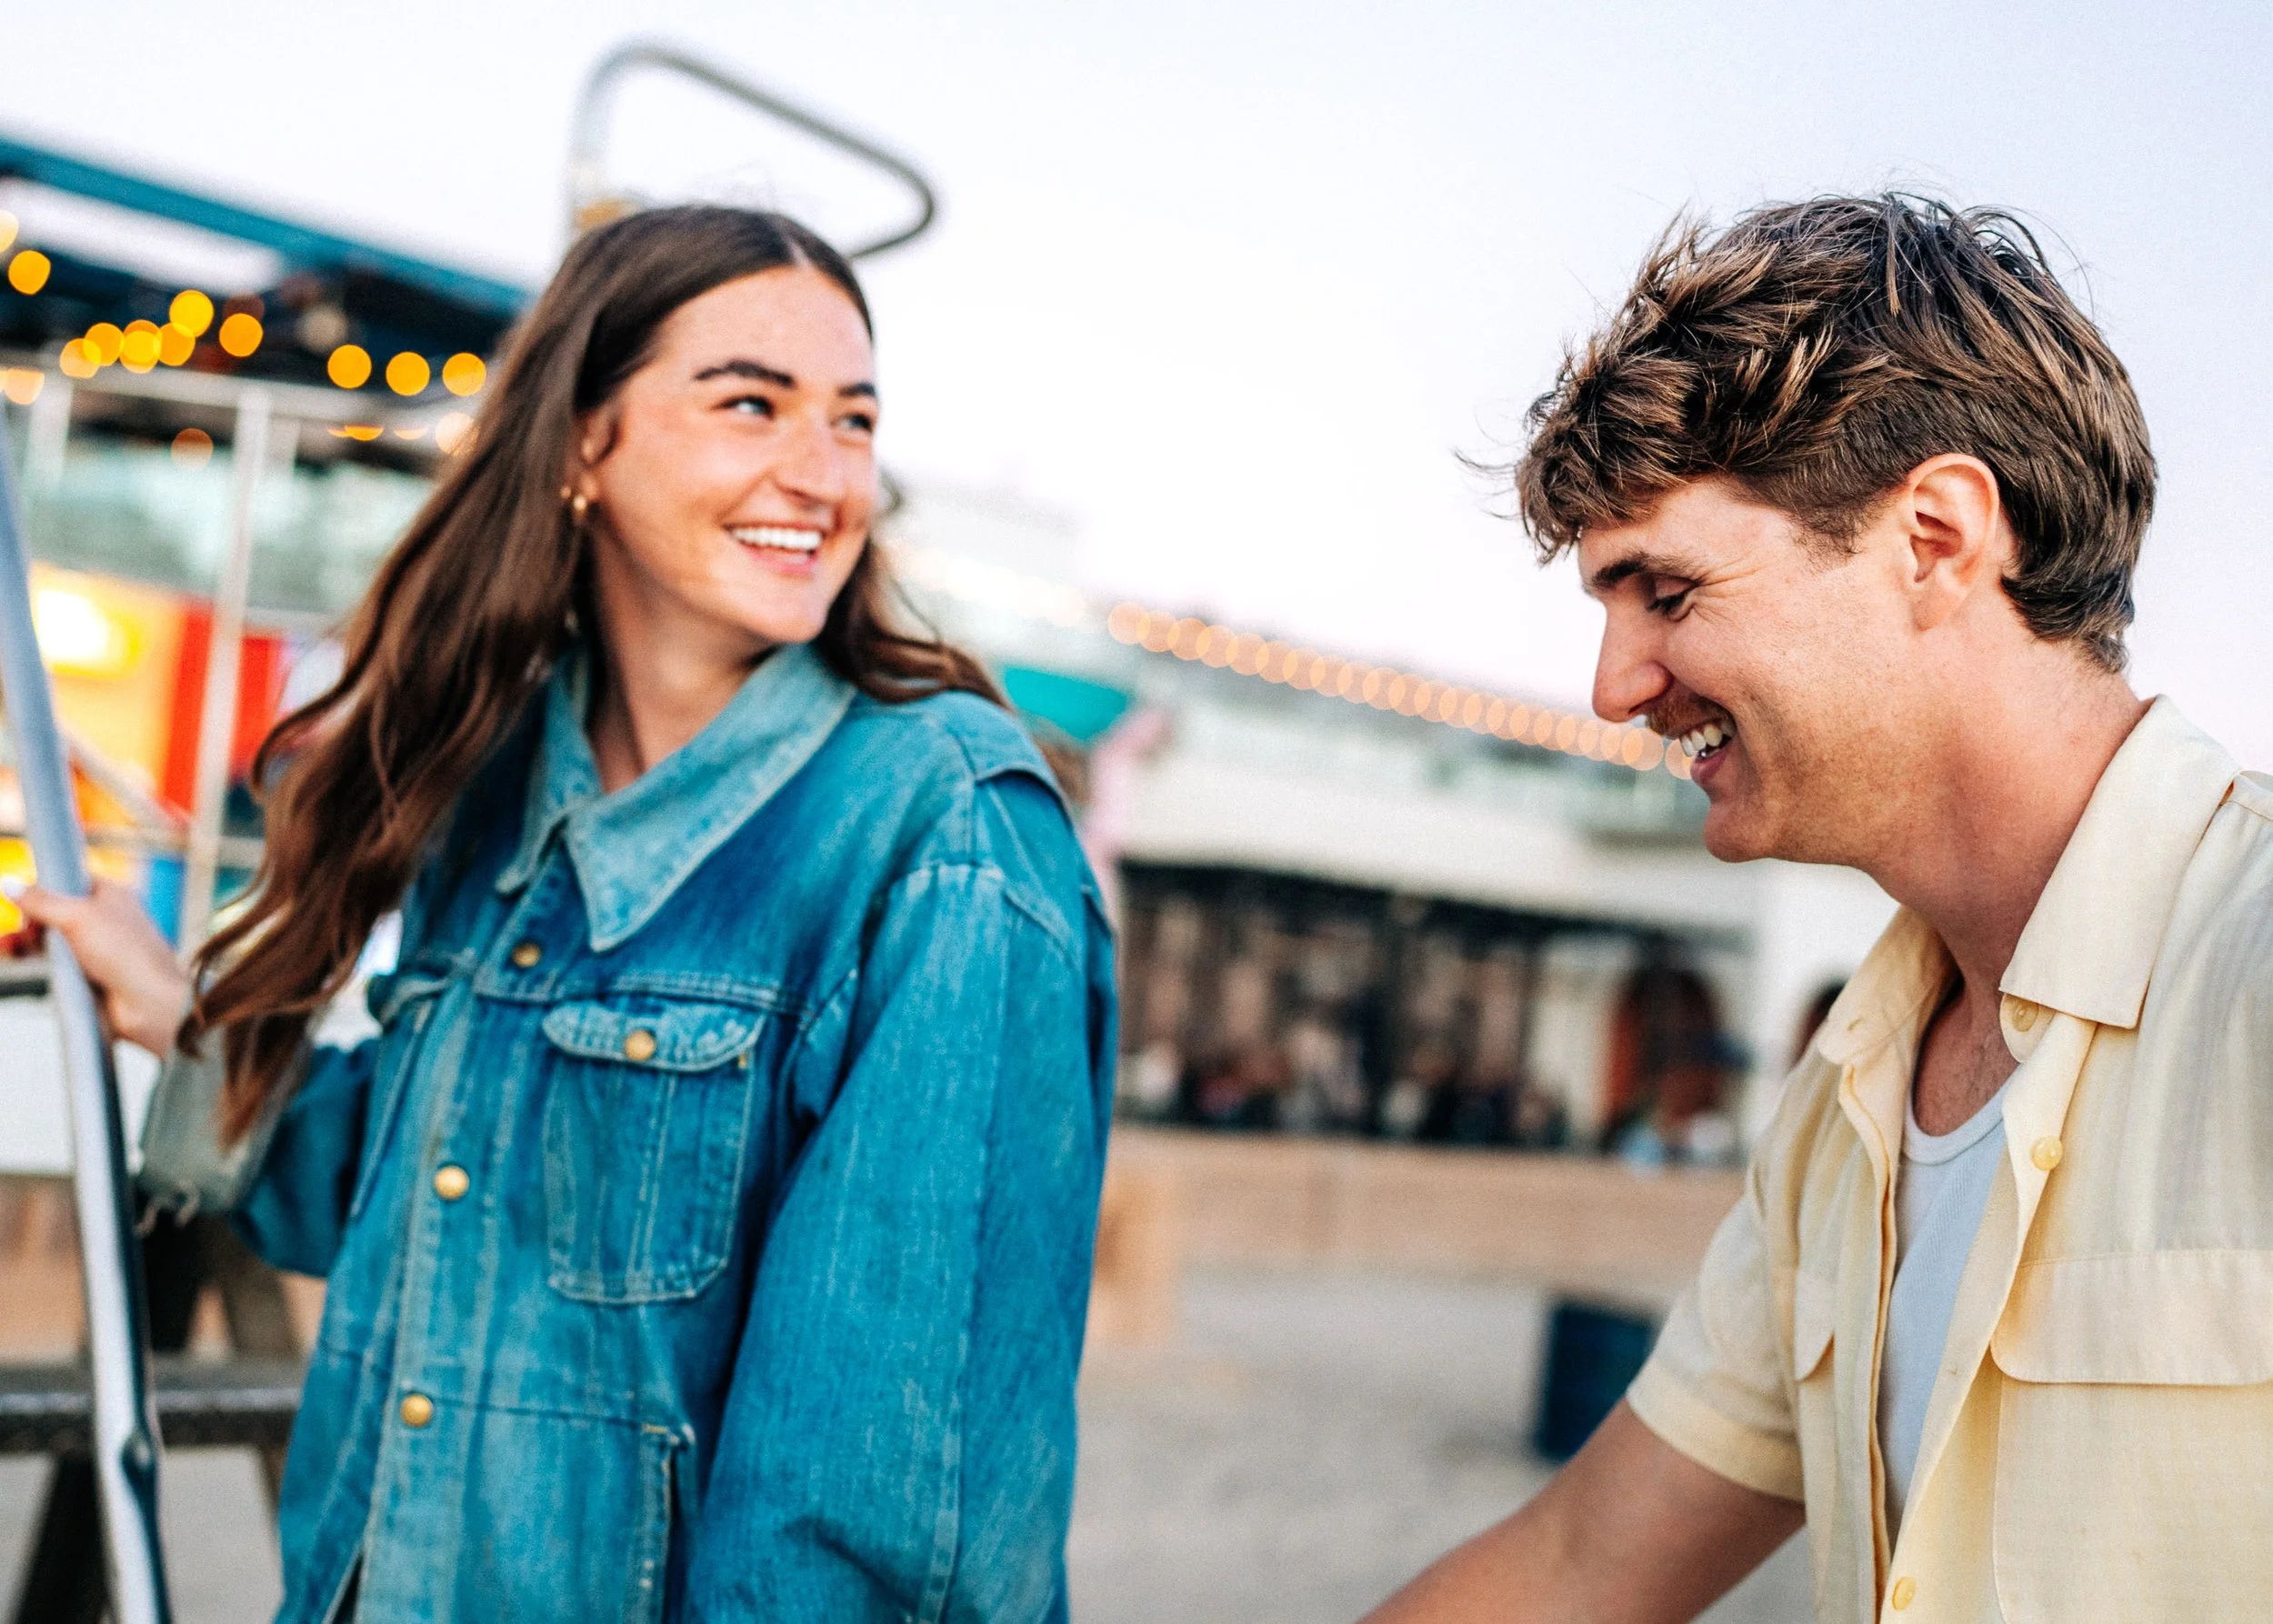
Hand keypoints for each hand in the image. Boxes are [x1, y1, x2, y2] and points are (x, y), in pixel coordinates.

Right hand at [4, 877, 194, 1056]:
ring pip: (53, 941)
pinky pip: (56, 965)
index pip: (72, 881)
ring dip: (27, 942)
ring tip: (9, 947)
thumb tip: (8, 883)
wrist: (148, 1004)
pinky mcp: (89, 975)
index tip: (25, 899)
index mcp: (112, 896)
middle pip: (56, 913)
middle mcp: (106, 920)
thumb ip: (41, 901)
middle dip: (31, 920)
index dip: (47, 888)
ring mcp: (97, 949)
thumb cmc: (125, 954)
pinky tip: (19, 960)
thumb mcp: (78, 917)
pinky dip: (36, 963)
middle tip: (22, 931)